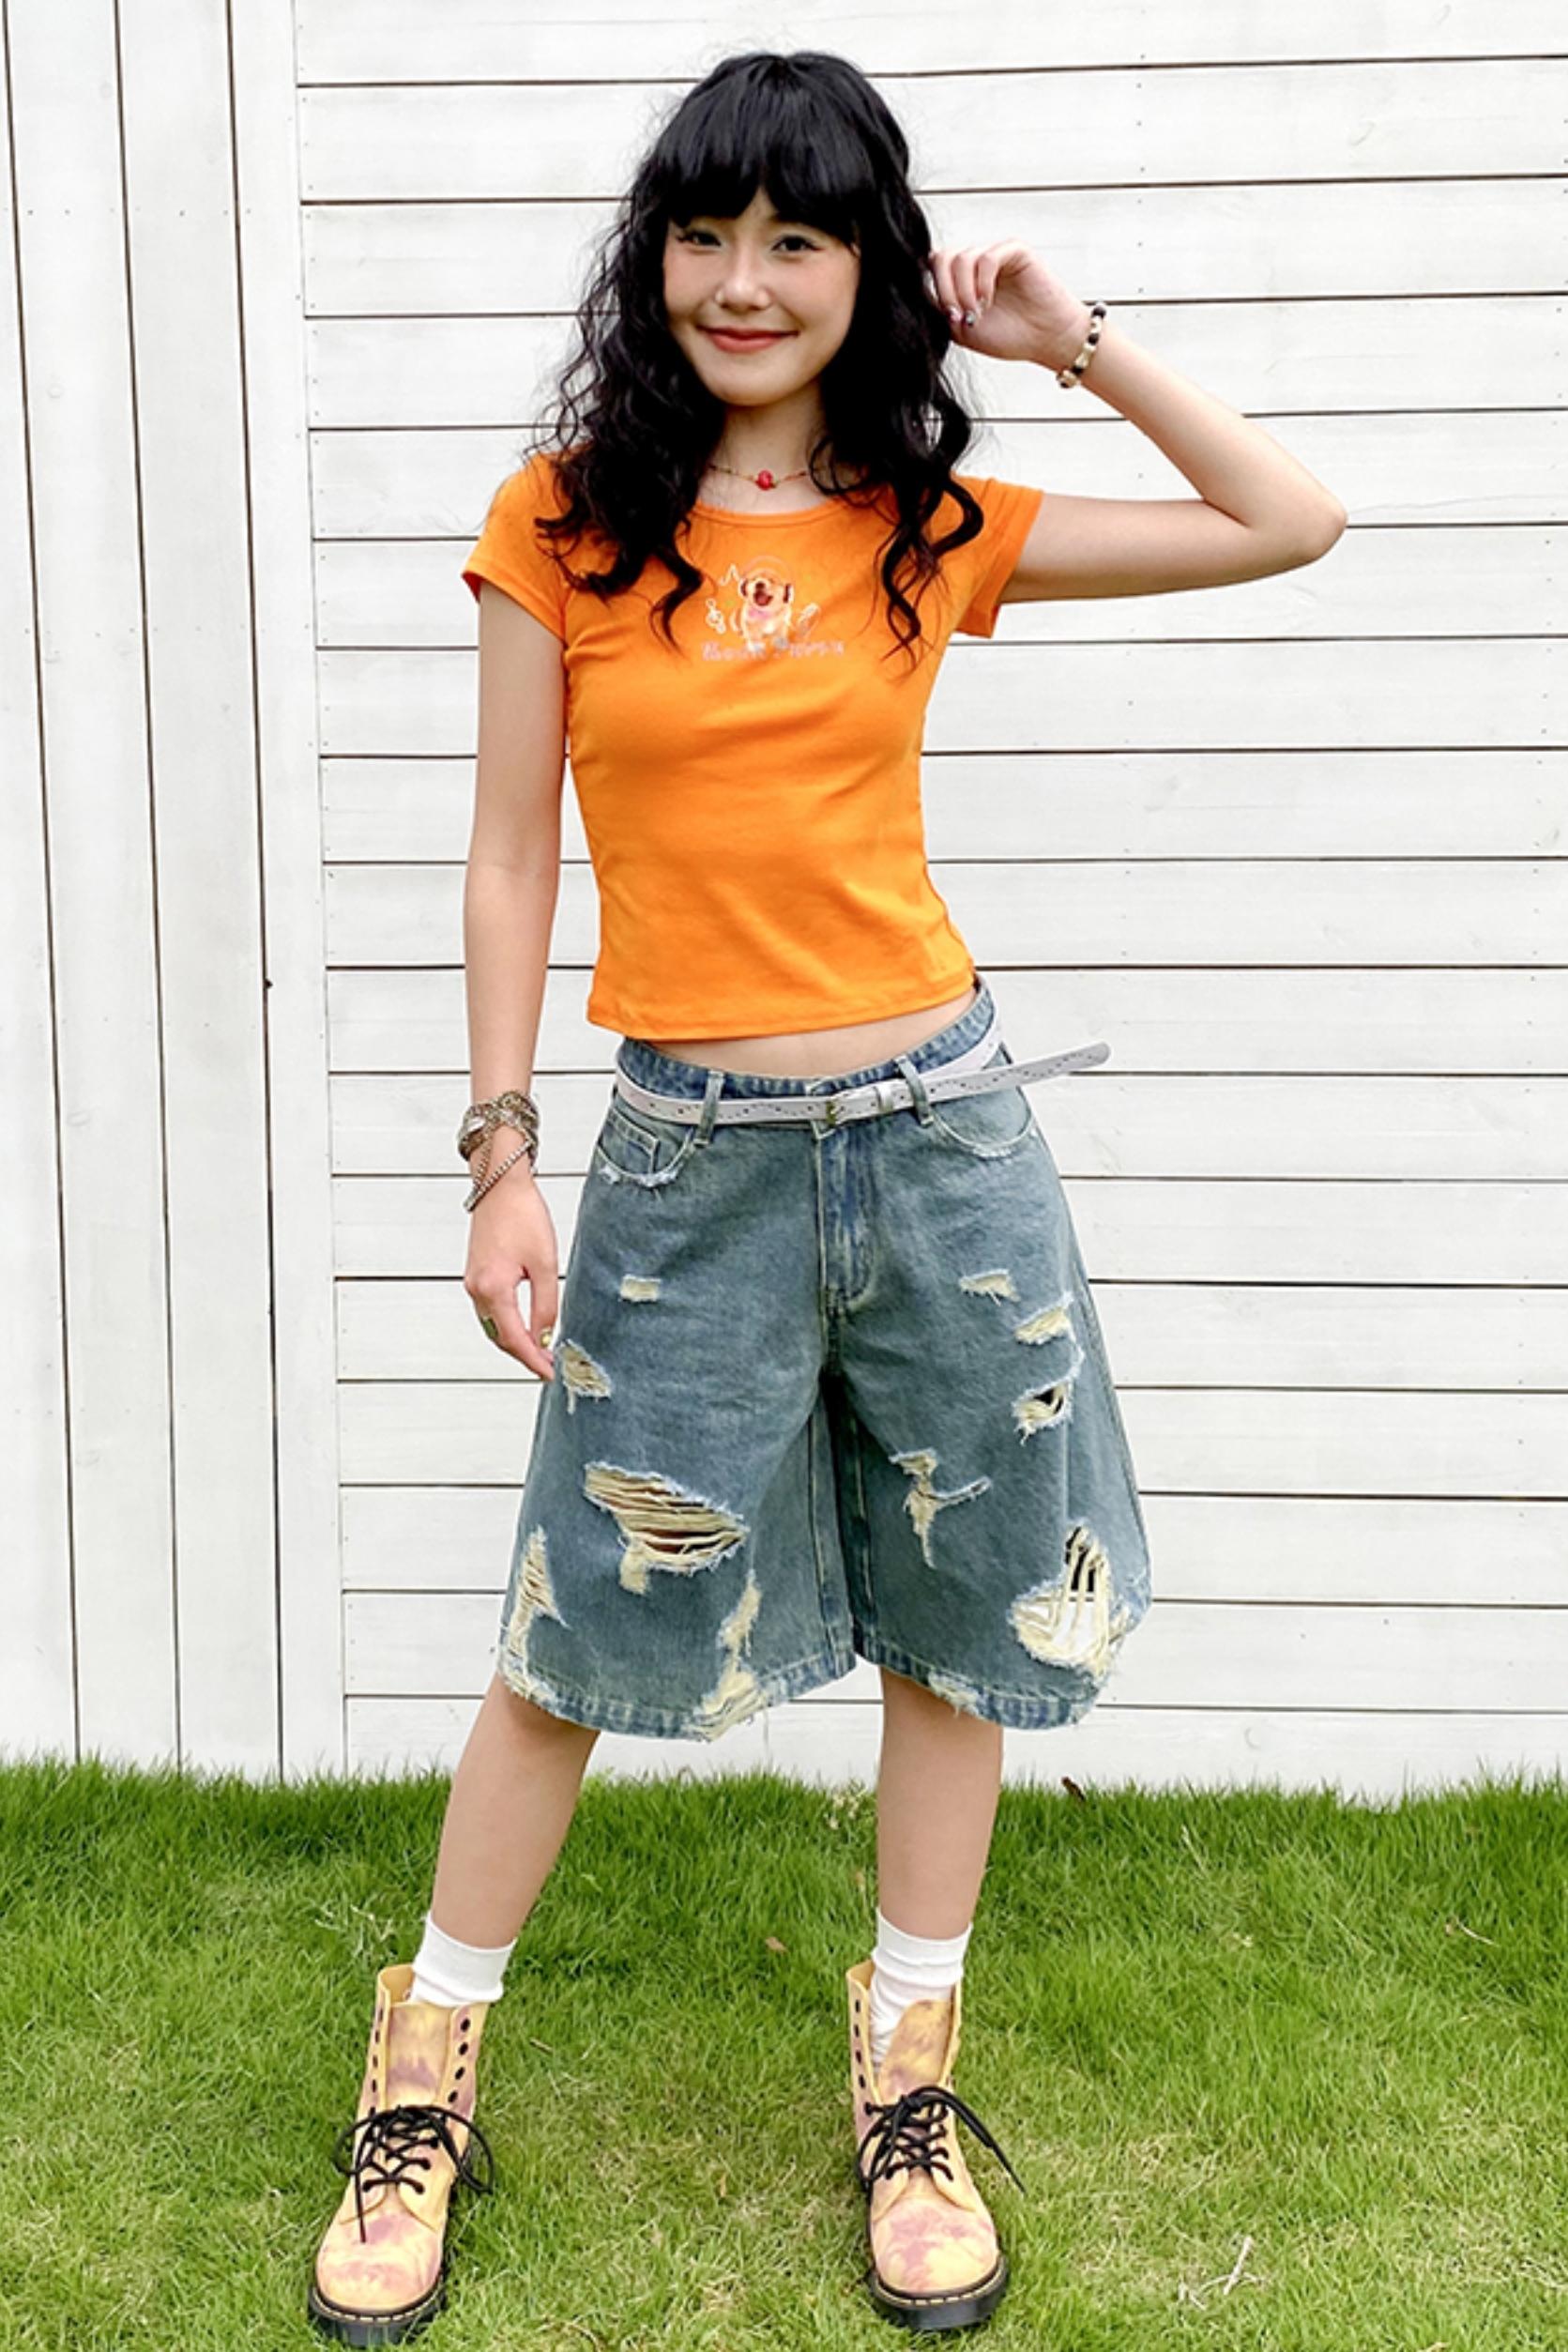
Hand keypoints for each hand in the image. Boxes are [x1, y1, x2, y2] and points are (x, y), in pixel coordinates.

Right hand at [465, 1174, 558, 1381]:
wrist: (500, 1186)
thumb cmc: (523, 1215)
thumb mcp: (544, 1263)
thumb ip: (545, 1304)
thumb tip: (544, 1335)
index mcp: (493, 1288)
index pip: (514, 1339)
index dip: (533, 1360)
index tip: (550, 1373)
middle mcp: (477, 1290)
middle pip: (499, 1338)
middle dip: (524, 1356)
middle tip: (548, 1367)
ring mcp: (472, 1283)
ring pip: (493, 1327)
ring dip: (514, 1342)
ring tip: (539, 1353)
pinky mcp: (475, 1276)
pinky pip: (489, 1312)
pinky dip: (505, 1326)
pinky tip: (523, 1328)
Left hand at [925, 241, 1091, 371]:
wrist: (1045, 340)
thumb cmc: (1009, 336)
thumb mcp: (960, 330)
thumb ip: (939, 311)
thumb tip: (916, 294)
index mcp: (960, 278)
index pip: (932, 268)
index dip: (932, 290)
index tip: (946, 318)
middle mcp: (975, 262)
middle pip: (941, 257)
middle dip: (945, 290)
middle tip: (958, 316)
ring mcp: (994, 253)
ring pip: (961, 258)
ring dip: (963, 291)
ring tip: (975, 314)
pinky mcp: (1014, 250)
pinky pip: (987, 258)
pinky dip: (982, 284)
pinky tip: (987, 302)